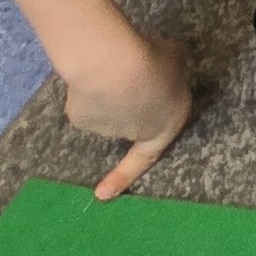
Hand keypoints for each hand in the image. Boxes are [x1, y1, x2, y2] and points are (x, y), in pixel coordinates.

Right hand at [62, 27, 192, 200]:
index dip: (127, 174)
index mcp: (165, 126)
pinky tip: (92, 71)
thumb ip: (169, 70)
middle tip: (126, 69)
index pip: (149, 154)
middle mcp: (135, 135)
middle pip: (128, 122)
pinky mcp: (80, 119)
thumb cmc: (153, 64)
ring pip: (104, 110)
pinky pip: (84, 101)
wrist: (114, 67)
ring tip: (110, 65)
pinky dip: (86, 88)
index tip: (101, 195)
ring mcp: (106, 130)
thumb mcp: (175, 60)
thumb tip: (160, 67)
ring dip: (106, 93)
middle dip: (125, 100)